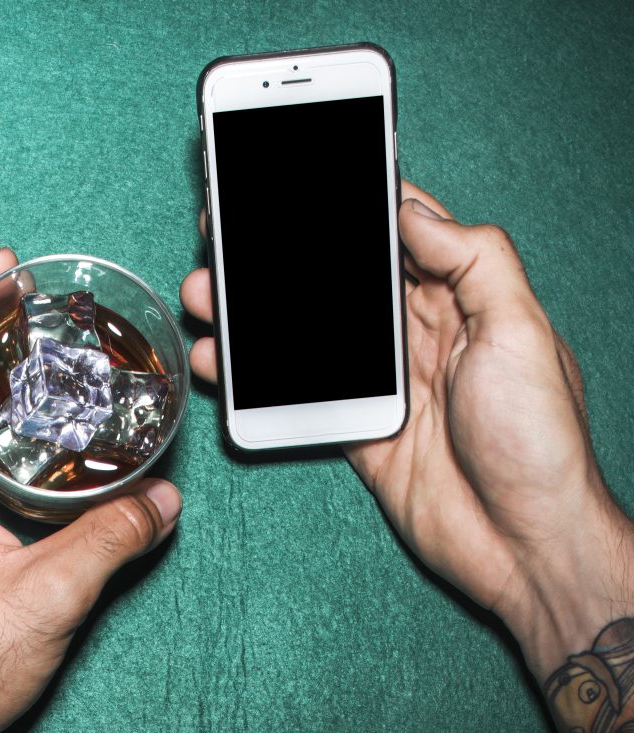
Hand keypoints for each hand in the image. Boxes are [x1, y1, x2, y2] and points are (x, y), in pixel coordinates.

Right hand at [181, 181, 631, 678]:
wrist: (524, 545)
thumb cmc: (539, 439)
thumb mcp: (521, 331)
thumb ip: (475, 262)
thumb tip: (413, 209)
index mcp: (458, 298)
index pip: (394, 233)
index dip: (348, 204)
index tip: (295, 177)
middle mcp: (414, 332)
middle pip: (333, 279)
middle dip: (277, 256)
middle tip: (224, 235)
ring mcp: (380, 380)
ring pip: (302, 332)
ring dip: (250, 313)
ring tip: (205, 294)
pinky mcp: (354, 426)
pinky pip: (292, 391)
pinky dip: (250, 376)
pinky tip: (218, 361)